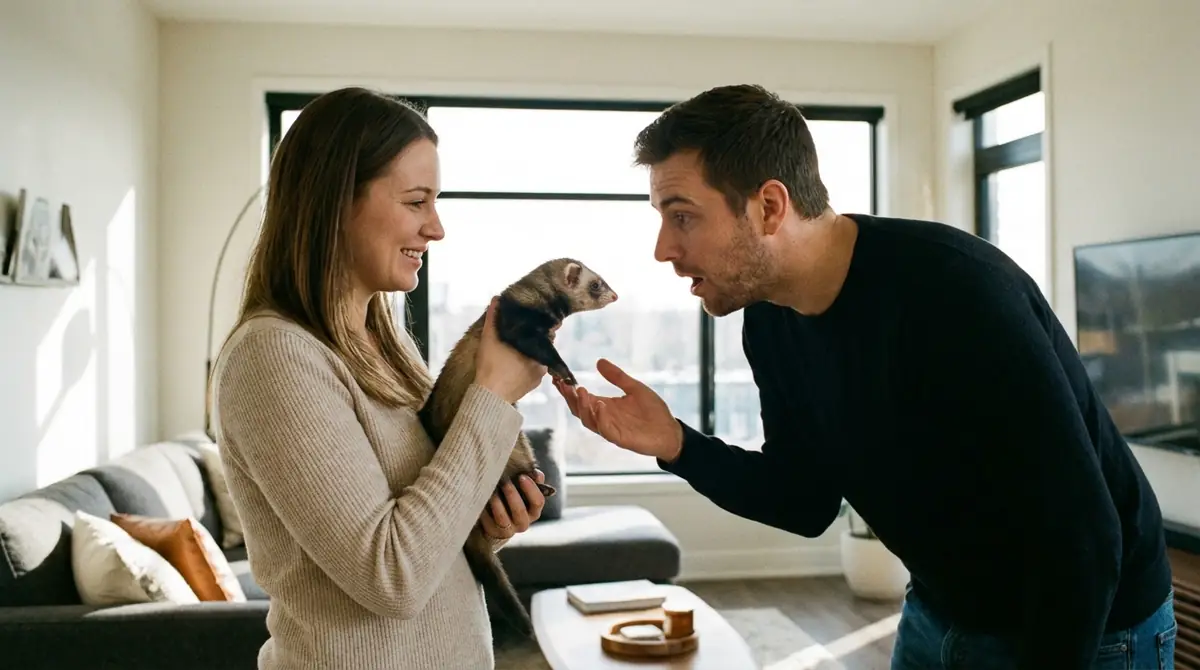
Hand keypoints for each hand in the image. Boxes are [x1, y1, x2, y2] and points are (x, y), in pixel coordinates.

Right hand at [474, 297, 547, 403]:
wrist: (490, 396)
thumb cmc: (491, 364)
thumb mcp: (489, 338)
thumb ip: (493, 317)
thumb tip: (497, 298)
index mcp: (537, 345)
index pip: (545, 331)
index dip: (539, 325)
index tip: (532, 322)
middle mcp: (543, 359)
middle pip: (543, 344)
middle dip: (535, 339)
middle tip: (521, 335)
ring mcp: (540, 374)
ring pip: (539, 357)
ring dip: (531, 353)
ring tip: (517, 350)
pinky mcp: (534, 385)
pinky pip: (534, 371)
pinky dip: (528, 367)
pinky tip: (516, 364)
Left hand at [480, 470, 546, 539]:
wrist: (497, 518)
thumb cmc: (513, 497)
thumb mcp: (523, 488)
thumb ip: (531, 479)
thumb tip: (535, 473)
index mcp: (534, 511)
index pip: (538, 501)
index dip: (531, 489)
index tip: (522, 476)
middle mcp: (523, 523)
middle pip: (520, 510)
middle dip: (512, 494)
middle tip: (504, 482)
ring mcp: (509, 530)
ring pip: (503, 519)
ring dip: (497, 504)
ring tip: (491, 491)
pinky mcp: (494, 533)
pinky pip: (488, 524)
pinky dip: (484, 512)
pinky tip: (481, 500)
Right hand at [554, 358, 683, 461]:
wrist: (670, 431)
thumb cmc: (653, 411)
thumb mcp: (634, 388)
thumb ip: (617, 377)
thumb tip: (599, 362)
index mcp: (605, 406)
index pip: (581, 398)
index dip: (569, 389)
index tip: (558, 377)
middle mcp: (604, 417)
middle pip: (579, 409)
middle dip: (570, 397)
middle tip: (564, 384)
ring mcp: (610, 428)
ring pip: (588, 420)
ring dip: (583, 406)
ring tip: (581, 391)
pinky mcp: (619, 438)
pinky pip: (605, 429)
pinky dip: (600, 418)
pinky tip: (600, 405)